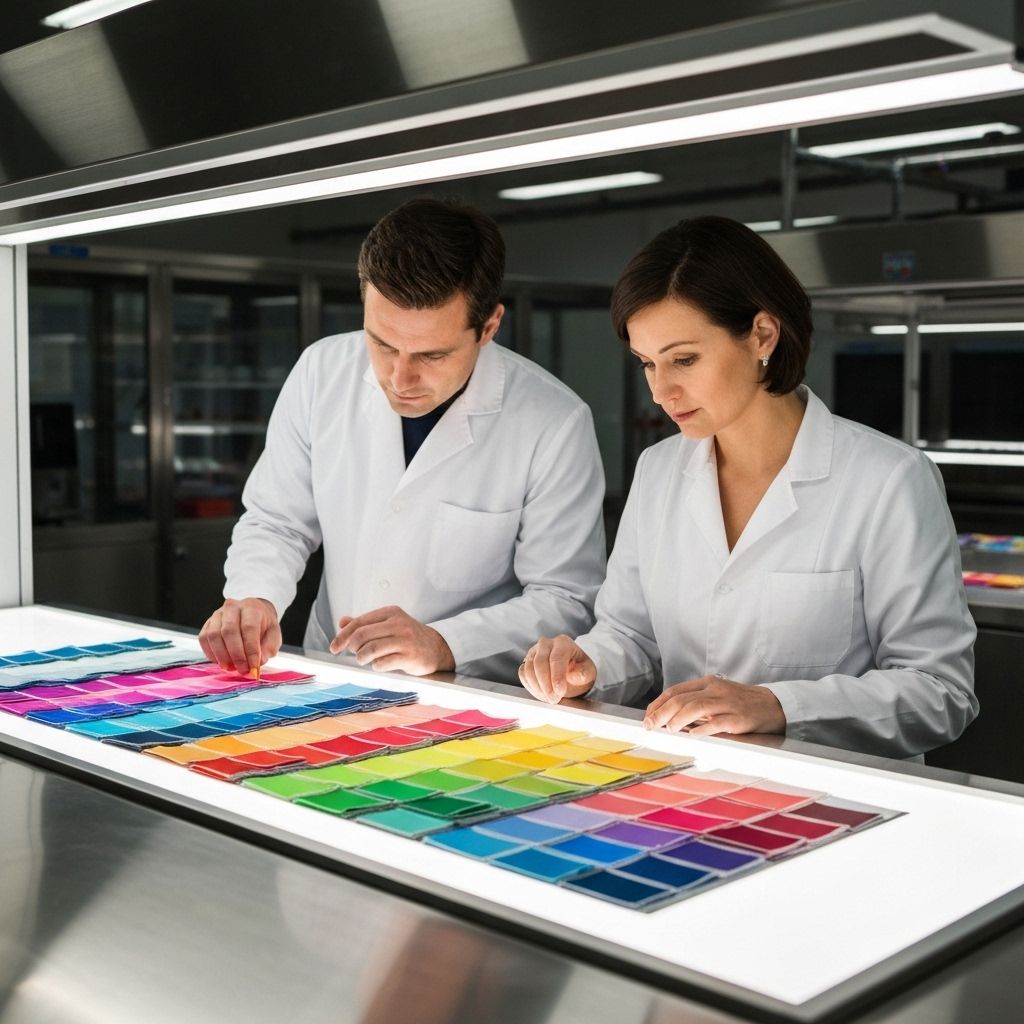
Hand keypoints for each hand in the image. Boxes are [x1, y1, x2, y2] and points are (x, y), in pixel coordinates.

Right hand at [199, 597, 280, 675]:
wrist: (253, 614)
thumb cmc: (264, 626)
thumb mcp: (273, 635)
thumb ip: (268, 648)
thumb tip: (260, 661)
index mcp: (252, 608)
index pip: (249, 627)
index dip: (250, 649)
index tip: (254, 666)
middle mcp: (232, 608)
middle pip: (229, 631)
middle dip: (236, 655)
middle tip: (243, 670)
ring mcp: (217, 614)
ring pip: (214, 635)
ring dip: (222, 656)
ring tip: (231, 668)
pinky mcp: (207, 623)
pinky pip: (204, 638)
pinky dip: (211, 653)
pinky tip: (221, 662)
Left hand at [329, 605, 454, 674]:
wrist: (437, 648)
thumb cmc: (409, 637)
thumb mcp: (389, 624)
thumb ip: (366, 623)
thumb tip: (343, 622)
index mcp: (391, 612)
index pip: (359, 622)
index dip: (343, 636)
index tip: (334, 647)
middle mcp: (398, 624)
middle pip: (362, 636)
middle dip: (352, 647)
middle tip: (354, 653)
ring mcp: (405, 640)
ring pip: (370, 650)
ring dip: (362, 658)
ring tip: (364, 660)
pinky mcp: (409, 657)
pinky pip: (382, 663)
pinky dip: (376, 666)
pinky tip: (380, 665)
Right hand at [518, 634, 595, 703]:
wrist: (571, 669)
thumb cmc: (579, 669)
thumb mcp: (588, 672)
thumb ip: (583, 673)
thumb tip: (574, 676)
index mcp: (563, 642)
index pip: (556, 658)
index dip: (557, 676)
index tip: (559, 691)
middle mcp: (546, 644)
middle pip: (540, 663)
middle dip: (546, 684)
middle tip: (554, 699)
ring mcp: (533, 652)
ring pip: (529, 669)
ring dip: (537, 687)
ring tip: (549, 698)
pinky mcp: (526, 661)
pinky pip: (523, 674)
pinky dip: (530, 686)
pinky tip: (541, 693)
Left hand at [644, 675, 785, 736]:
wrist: (773, 705)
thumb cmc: (741, 702)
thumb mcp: (716, 695)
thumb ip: (695, 702)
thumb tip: (669, 717)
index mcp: (707, 683)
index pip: (675, 691)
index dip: (658, 704)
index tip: (648, 717)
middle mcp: (715, 690)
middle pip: (681, 699)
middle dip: (662, 713)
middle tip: (651, 726)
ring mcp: (727, 704)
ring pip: (696, 708)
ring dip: (678, 720)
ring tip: (668, 730)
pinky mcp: (738, 719)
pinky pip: (717, 723)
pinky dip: (703, 729)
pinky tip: (693, 735)